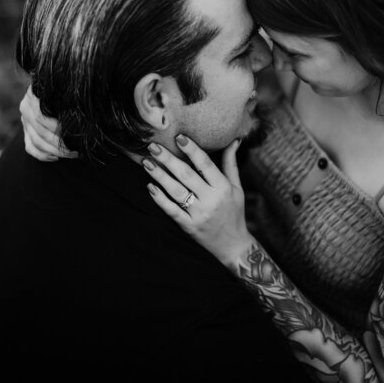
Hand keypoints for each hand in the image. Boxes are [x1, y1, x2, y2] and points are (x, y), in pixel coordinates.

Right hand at [19, 85, 77, 160]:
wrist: (54, 89)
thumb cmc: (64, 88)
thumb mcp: (63, 89)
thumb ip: (67, 97)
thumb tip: (80, 108)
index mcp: (33, 96)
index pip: (41, 117)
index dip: (56, 128)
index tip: (72, 134)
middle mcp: (26, 109)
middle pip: (40, 133)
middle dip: (60, 144)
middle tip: (76, 150)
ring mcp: (25, 121)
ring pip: (36, 143)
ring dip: (55, 152)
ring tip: (72, 154)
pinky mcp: (26, 132)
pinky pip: (30, 148)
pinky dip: (43, 155)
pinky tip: (56, 157)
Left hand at [143, 135, 254, 269]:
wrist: (233, 245)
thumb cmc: (234, 211)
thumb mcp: (237, 187)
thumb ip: (231, 164)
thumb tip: (234, 140)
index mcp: (223, 188)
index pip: (206, 164)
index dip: (192, 150)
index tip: (178, 137)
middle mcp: (211, 200)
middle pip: (186, 176)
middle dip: (168, 159)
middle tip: (153, 146)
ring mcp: (199, 214)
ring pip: (176, 191)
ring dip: (160, 176)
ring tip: (146, 162)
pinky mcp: (189, 226)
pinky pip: (172, 211)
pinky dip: (160, 199)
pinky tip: (150, 187)